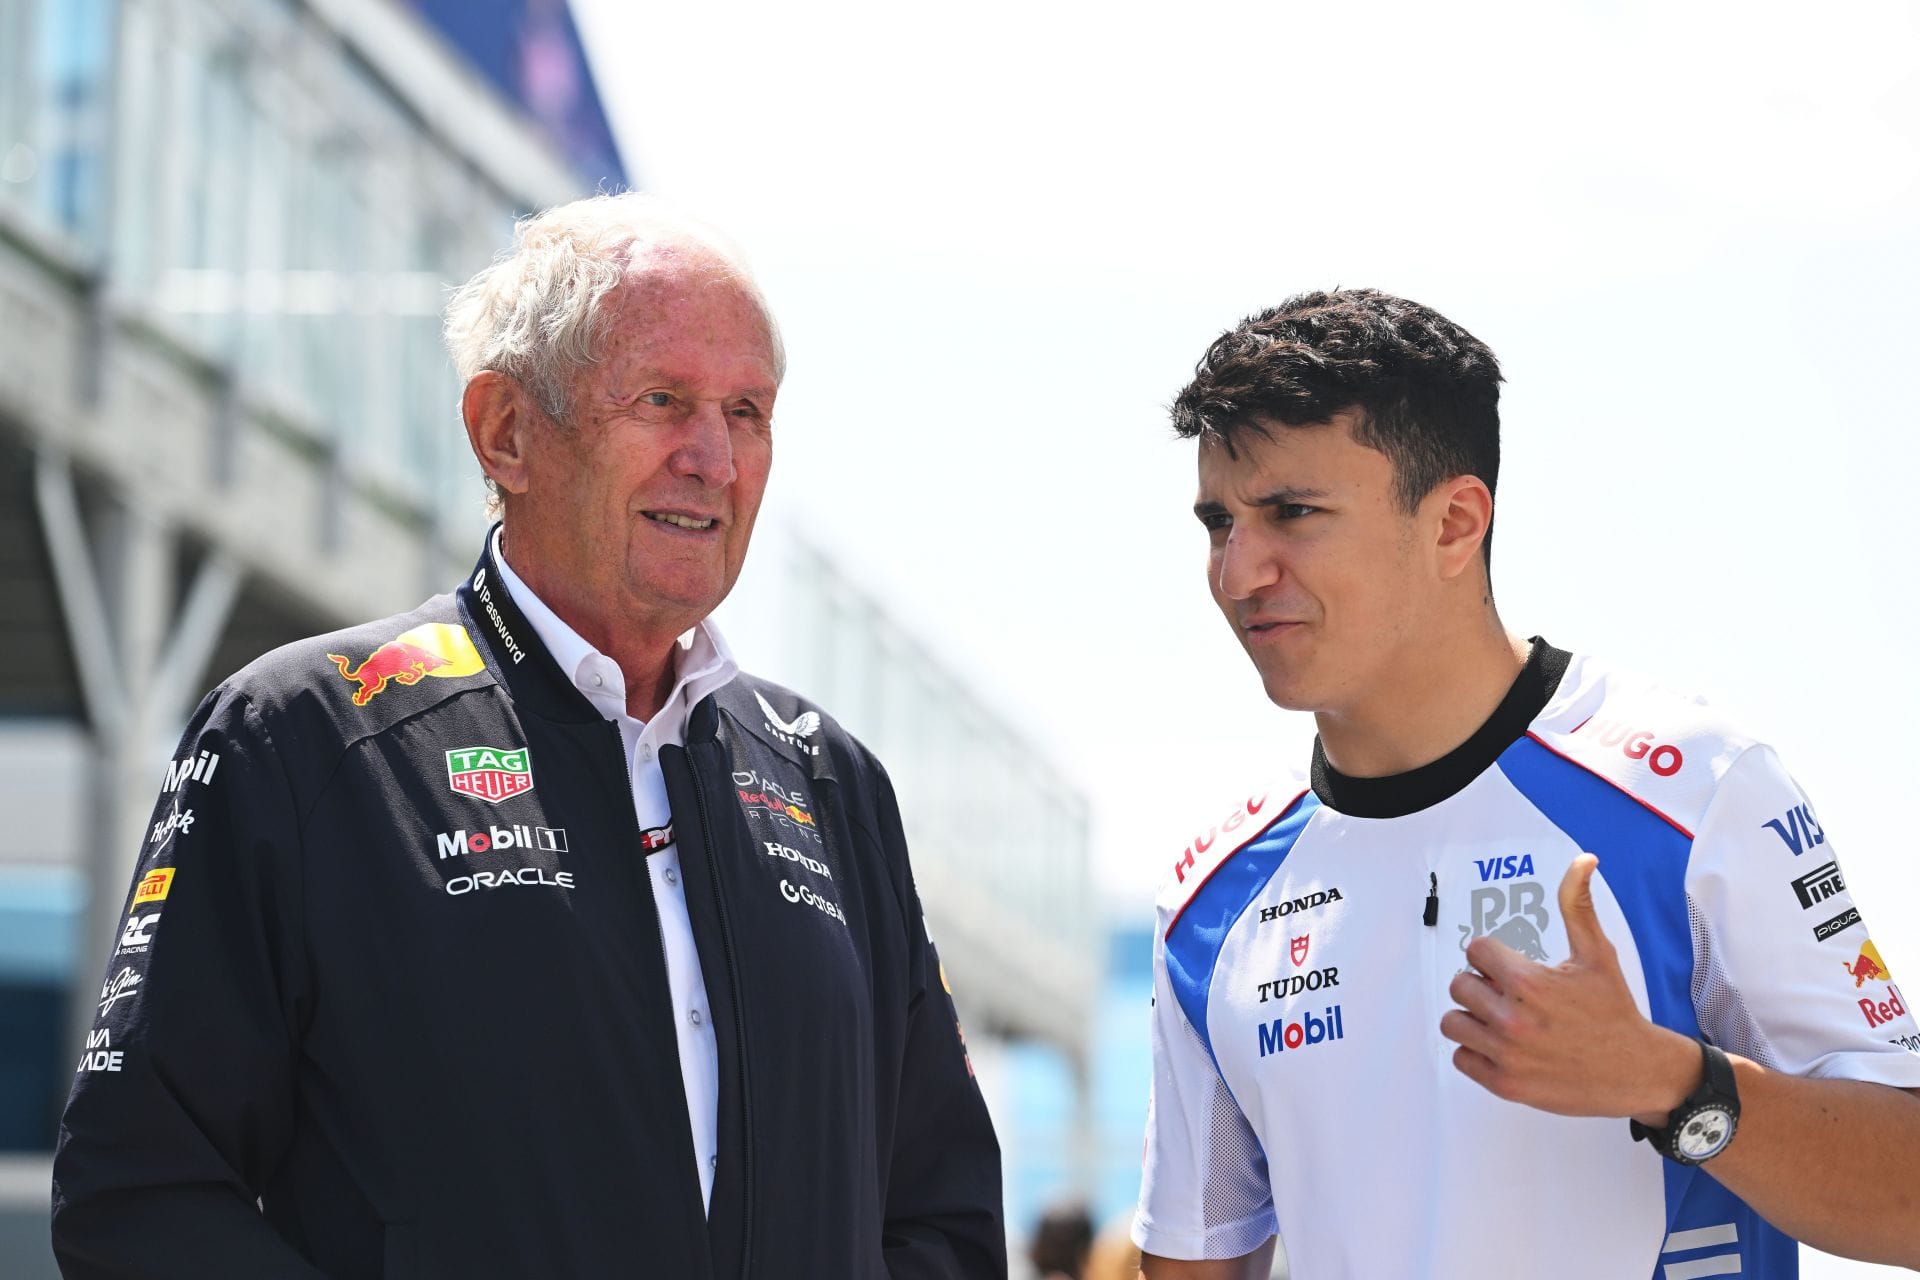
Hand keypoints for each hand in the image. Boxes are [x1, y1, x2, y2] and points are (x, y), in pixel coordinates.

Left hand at [1439, 854, 1699, 1120]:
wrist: (1637, 1071)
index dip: (1492, 957)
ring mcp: (1506, 1054)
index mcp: (1530, 982)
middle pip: (1459, 985)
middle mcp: (1513, 1019)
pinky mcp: (1504, 1084)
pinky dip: (1476, 1051)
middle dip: (1480, 986)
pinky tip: (1504, 1046)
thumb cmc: (1615, 1010)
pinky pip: (1461, 1057)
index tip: (1510, 968)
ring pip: (1453, 1022)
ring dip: (1473, 1018)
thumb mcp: (1597, 953)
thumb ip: (1578, 905)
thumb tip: (1583, 861)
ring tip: (1501, 1019)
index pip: (1474, 951)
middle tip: (1508, 995)